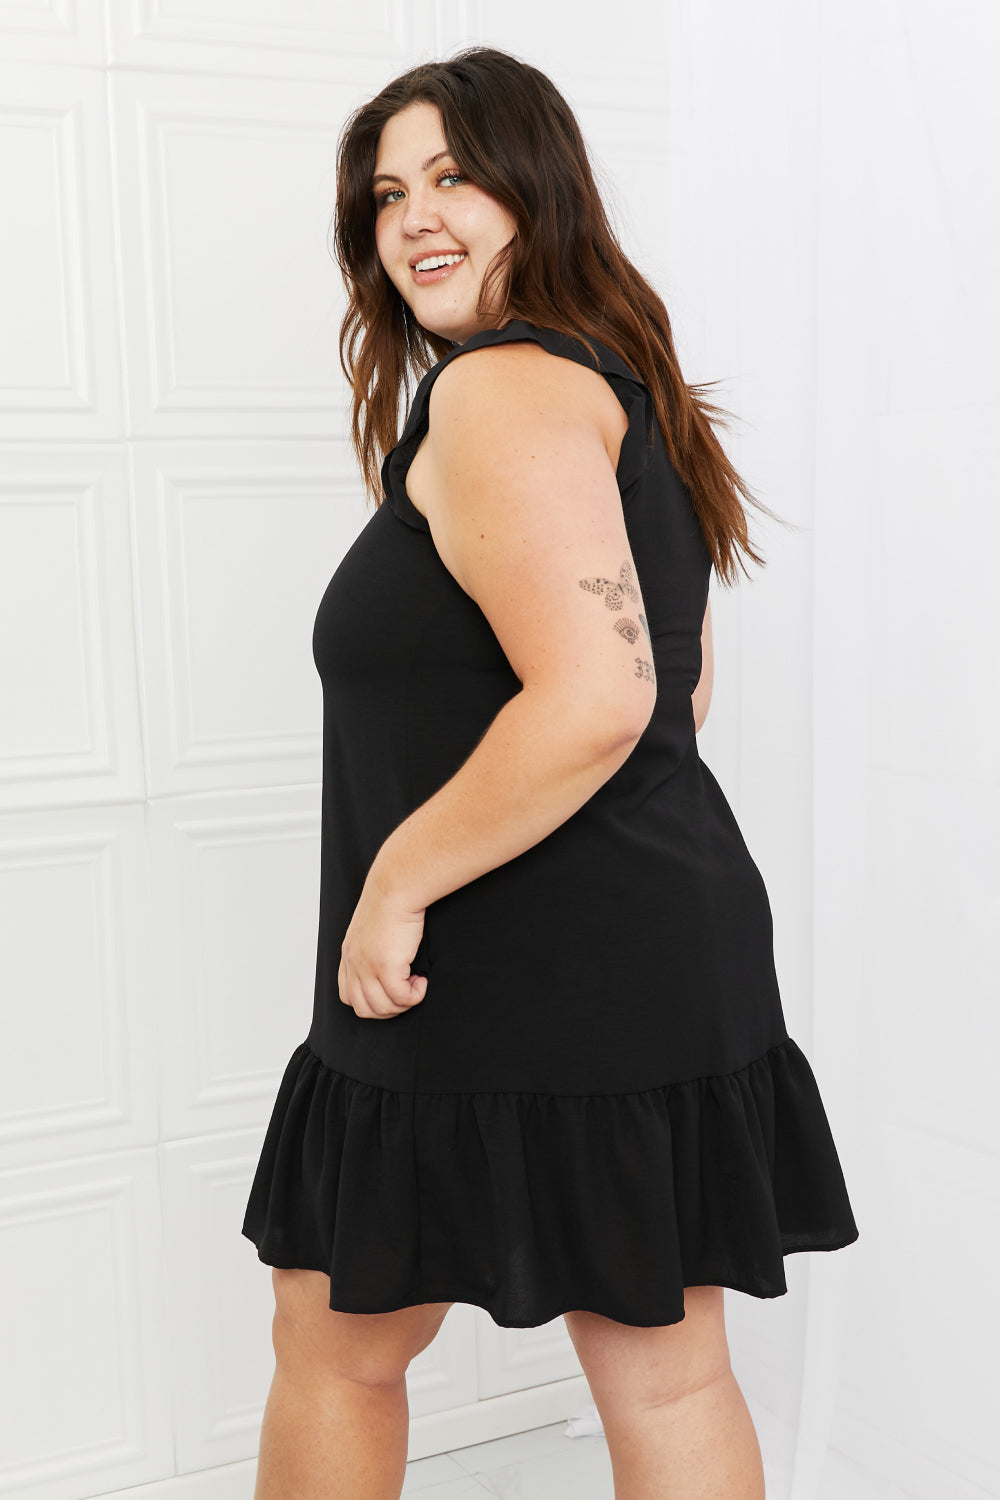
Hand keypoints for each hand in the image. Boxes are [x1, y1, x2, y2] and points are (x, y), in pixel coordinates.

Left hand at [338, 881, 428, 1019]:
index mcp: (349, 954)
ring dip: (403, 1004)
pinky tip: (422, 982)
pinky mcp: (386, 966)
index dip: (369, 1001)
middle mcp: (354, 963)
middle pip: (364, 1008)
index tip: (389, 992)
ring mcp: (368, 967)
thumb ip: (372, 945)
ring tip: (415, 986)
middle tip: (406, 995)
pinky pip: (401, 998)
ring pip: (383, 1007)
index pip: (347, 995)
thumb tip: (391, 961)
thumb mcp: (372, 925)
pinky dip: (414, 996)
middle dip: (388, 1010)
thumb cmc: (390, 899)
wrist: (396, 887)